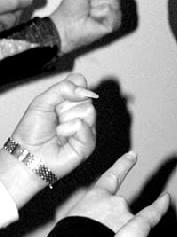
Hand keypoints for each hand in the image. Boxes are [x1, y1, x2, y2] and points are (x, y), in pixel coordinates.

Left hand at [0, 73, 96, 206]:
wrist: (28, 153)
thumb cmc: (32, 131)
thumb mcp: (42, 101)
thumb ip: (63, 88)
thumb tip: (83, 89)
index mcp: (69, 102)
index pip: (81, 83)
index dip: (72, 87)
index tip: (60, 96)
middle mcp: (80, 113)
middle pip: (86, 97)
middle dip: (66, 106)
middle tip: (56, 117)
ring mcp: (86, 128)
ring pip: (88, 110)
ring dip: (67, 119)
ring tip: (58, 129)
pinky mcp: (88, 143)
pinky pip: (84, 125)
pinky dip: (70, 129)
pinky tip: (62, 137)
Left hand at [50, 0, 120, 53]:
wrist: (65, 24)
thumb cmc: (70, 7)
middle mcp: (109, 3)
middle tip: (88, 5)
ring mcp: (112, 14)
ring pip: (113, 1)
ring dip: (97, 7)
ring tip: (90, 13)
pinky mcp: (113, 24)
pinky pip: (112, 12)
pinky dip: (100, 14)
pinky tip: (94, 19)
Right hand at [67, 151, 136, 232]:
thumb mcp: (72, 218)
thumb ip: (90, 215)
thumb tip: (95, 224)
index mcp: (97, 196)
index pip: (113, 176)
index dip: (124, 164)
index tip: (133, 155)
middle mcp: (116, 203)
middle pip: (120, 212)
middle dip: (112, 228)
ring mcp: (127, 218)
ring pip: (128, 229)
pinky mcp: (134, 236)